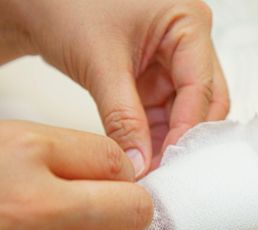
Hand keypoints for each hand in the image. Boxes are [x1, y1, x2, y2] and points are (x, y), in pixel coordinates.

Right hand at [0, 120, 152, 229]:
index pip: (115, 159)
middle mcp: (30, 209)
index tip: (111, 183)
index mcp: (24, 154)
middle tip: (117, 216)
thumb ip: (67, 155)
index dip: (122, 172)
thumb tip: (128, 173)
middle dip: (134, 212)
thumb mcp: (5, 146)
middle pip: (134, 210)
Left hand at [8, 0, 229, 175]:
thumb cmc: (68, 3)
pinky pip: (163, 115)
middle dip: (184, 138)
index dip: (186, 129)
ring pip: (184, 114)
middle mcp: (188, 43)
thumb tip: (139, 164)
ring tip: (150, 169)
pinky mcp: (154, 79)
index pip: (200, 88)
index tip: (168, 162)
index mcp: (188, 24)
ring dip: (168, 142)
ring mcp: (172, 63)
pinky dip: (154, 137)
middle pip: (204, 103)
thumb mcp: (100, 62)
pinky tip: (143, 156)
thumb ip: (123, 117)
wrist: (38, 1)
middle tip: (166, 169)